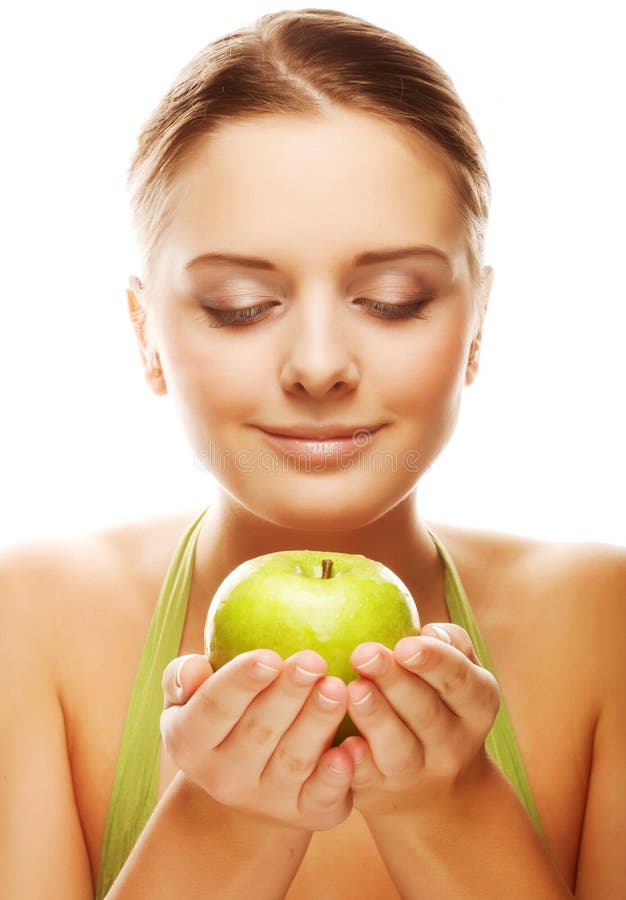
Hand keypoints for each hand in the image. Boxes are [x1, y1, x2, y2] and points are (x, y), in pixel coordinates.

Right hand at [160, 649, 354, 830]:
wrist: (246, 787)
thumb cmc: (220, 720)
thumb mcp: (188, 701)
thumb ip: (182, 678)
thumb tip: (193, 670)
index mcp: (190, 742)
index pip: (214, 708)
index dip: (240, 682)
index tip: (269, 656)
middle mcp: (224, 778)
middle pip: (259, 732)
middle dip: (288, 694)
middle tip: (313, 660)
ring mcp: (266, 800)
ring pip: (294, 759)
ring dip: (317, 724)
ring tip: (337, 688)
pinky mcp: (306, 813)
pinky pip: (322, 795)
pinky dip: (337, 775)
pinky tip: (352, 747)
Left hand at [339, 623, 499, 815]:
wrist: (434, 790)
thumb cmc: (439, 704)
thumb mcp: (460, 675)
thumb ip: (450, 645)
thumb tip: (430, 630)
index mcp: (476, 705)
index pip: (461, 681)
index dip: (435, 661)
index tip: (405, 644)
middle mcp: (454, 744)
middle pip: (427, 713)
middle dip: (395, 682)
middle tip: (363, 653)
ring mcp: (419, 773)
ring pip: (399, 749)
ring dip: (376, 719)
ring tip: (352, 689)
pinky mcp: (382, 791)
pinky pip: (369, 779)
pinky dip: (357, 763)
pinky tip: (343, 742)